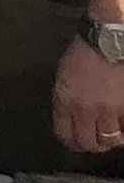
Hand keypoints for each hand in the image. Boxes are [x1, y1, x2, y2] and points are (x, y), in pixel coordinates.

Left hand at [56, 34, 123, 159]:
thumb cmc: (86, 52)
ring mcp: (108, 108)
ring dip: (113, 139)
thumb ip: (67, 100)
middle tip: (100, 141)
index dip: (74, 143)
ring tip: (116, 133)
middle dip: (94, 145)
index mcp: (64, 101)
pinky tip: (123, 124)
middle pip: (89, 143)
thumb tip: (71, 119)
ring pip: (111, 139)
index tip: (79, 142)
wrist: (109, 37)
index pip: (65, 135)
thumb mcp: (64, 77)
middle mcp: (84, 109)